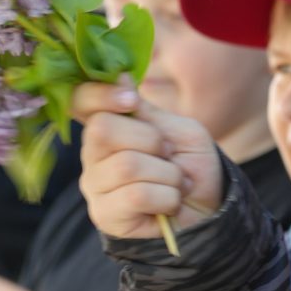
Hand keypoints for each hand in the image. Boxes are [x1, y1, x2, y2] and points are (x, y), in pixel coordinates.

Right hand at [77, 79, 222, 241]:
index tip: (130, 101)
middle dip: (151, 140)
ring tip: (176, 183)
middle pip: (102, 130)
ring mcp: (95, 185)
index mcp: (107, 127)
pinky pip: (136, 195)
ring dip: (167, 174)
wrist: (210, 210)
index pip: (80, 101)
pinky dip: (167, 197)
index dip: (98, 95)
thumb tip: (118, 76)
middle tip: (169, 155)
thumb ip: (147, 111)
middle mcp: (92, 155)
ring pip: (126, 165)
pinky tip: (170, 204)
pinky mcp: (105, 214)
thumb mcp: (179, 131)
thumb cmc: (192, 167)